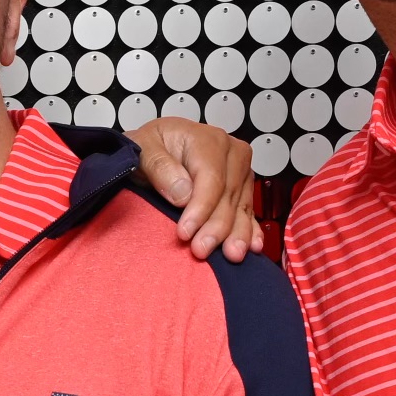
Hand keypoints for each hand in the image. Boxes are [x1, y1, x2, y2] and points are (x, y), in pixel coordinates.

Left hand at [129, 115, 264, 260]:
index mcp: (209, 140)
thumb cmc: (151, 147)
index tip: (185, 232)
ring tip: (231, 255)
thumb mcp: (143, 147)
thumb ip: (160, 166)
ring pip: (241, 207)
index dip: (200, 208)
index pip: (211, 179)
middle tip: (200, 250)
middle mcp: (231, 154)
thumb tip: (183, 193)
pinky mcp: (242, 189)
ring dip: (236, 233)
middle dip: (215, 227)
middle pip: (228, 196)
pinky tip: (252, 246)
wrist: (157, 148)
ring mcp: (240, 172)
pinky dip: (251, 230)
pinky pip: (249, 211)